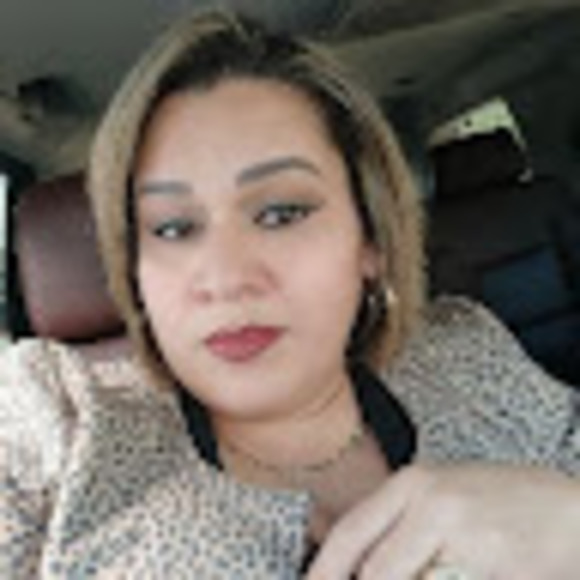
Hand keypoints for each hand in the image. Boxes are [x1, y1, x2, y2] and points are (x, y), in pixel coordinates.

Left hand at [305, 463, 579, 578]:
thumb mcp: (438, 500)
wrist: (567, 508)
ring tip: (429, 572)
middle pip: (373, 569)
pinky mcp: (491, 560)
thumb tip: (358, 565)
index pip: (350, 532)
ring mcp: (463, 531)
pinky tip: (452, 576)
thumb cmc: (496, 504)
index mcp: (411, 483)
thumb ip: (397, 527)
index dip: (323, 571)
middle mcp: (431, 501)